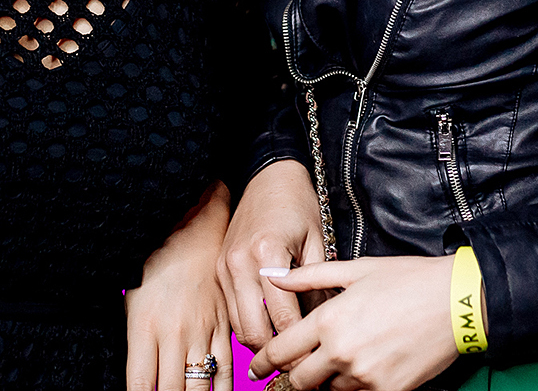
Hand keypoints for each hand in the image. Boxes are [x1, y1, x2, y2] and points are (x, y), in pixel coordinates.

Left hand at [126, 179, 234, 390]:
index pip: (140, 384)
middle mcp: (174, 334)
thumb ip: (136, 343)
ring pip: (201, 385)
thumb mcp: (132, 301)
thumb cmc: (156, 267)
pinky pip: (226, 368)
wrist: (194, 233)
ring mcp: (202, 331)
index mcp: (144, 328)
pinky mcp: (223, 327)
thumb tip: (139, 382)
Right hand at [218, 159, 325, 349]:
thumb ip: (315, 285)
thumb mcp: (317, 240)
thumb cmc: (297, 203)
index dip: (299, 344)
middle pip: (253, 330)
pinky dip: (249, 324)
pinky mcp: (219, 269)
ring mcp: (224, 267)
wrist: (267, 175)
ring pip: (238, 326)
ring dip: (260, 342)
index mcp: (266, 252)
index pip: (281, 317)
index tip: (313, 358)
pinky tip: (268, 326)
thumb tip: (318, 327)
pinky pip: (231, 311)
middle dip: (276, 352)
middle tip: (298, 362)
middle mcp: (239, 263)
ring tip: (285, 348)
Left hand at [247, 256, 458, 390]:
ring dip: (328, 377)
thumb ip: (309, 276)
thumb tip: (273, 274)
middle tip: (299, 363)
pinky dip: (354, 384)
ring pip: (329, 390)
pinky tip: (364, 364)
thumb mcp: (356, 270)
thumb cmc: (409, 280)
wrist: (458, 301)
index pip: (282, 351)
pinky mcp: (388, 390)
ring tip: (343, 355)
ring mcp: (365, 375)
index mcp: (329, 321)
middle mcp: (342, 352)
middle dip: (295, 374)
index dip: (263, 362)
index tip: (257, 367)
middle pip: (300, 380)